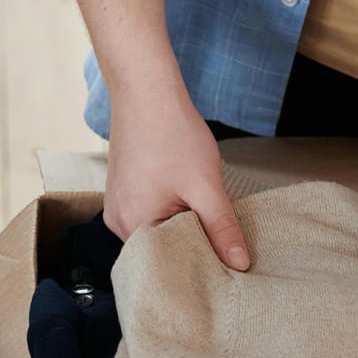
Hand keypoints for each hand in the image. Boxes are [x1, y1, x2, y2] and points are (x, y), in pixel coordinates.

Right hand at [104, 89, 250, 268]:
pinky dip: (170, 212)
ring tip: (203, 212)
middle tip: (223, 240)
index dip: (200, 263)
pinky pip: (148, 215)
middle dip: (192, 245)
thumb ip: (222, 229)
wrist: (146, 94)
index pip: (170, 264)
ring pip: (157, 232)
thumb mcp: (206, 187)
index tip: (227, 263)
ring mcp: (117, 206)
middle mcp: (117, 221)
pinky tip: (187, 197)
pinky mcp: (123, 192)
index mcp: (132, 225)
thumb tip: (240, 264)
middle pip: (161, 250)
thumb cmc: (172, 135)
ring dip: (182, 226)